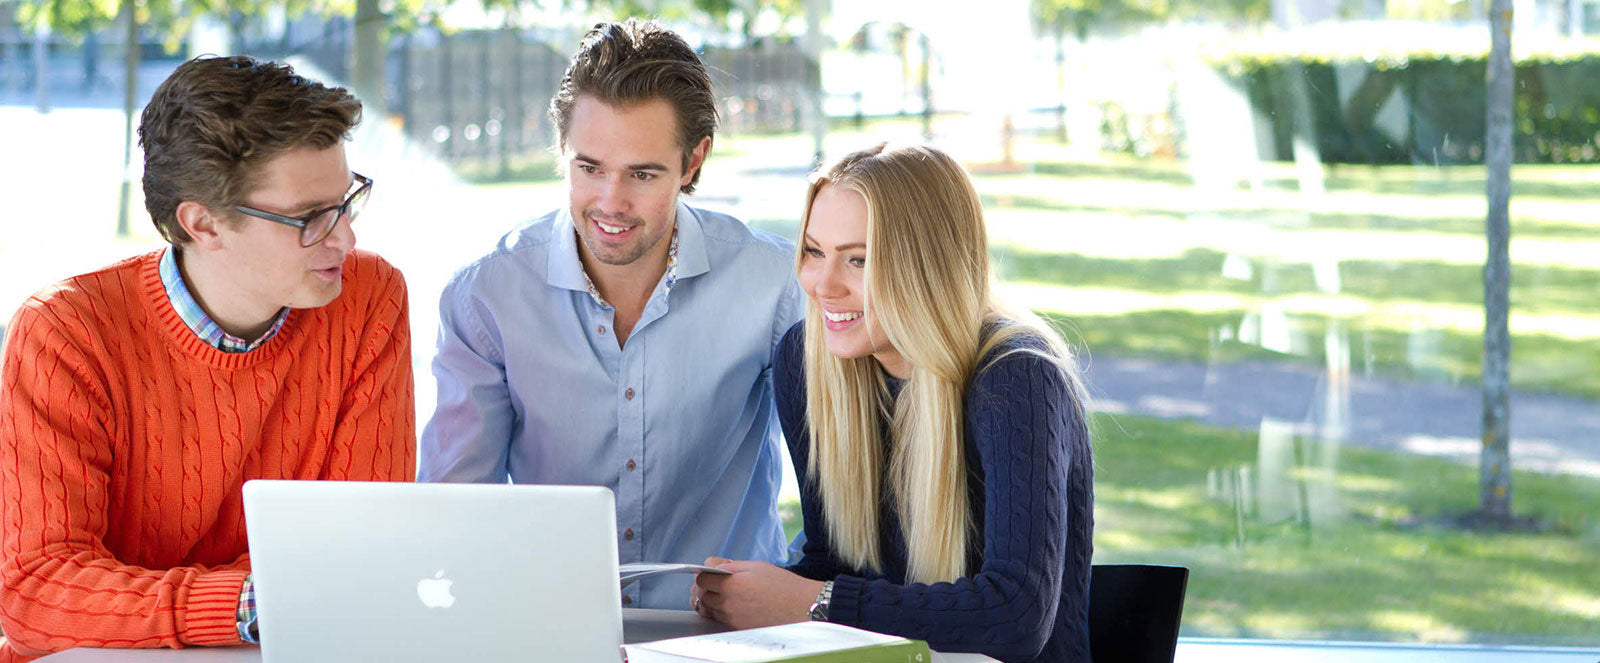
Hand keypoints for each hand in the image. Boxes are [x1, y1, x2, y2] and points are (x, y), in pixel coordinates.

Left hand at [692, 557, 824, 629]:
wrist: (802, 608)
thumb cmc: (783, 585)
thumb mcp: (756, 566)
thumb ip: (731, 566)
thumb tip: (713, 566)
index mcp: (731, 585)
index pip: (701, 580)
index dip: (704, 573)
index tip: (711, 571)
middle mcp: (728, 604)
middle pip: (702, 596)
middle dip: (705, 588)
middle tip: (716, 581)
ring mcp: (732, 619)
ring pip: (710, 609)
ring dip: (711, 600)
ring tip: (724, 593)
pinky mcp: (739, 628)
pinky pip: (720, 619)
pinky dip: (720, 611)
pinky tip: (732, 604)